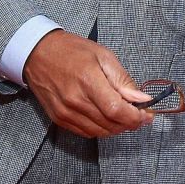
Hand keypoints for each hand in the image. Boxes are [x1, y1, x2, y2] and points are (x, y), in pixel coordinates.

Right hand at [22, 29, 152, 138]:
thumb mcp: (102, 55)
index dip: (136, 117)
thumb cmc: (71, 50)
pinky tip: (105, 117)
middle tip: (139, 114)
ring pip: (100, 132)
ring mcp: (65, 112)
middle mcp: (75, 100)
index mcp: (88, 81)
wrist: (37, 53)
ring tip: (123, 115)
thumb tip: (142, 99)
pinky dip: (100, 129)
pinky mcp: (59, 118)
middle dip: (130, 123)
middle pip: (111, 124)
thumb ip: (122, 79)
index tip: (146, 115)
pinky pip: (86, 133)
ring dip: (116, 128)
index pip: (117, 111)